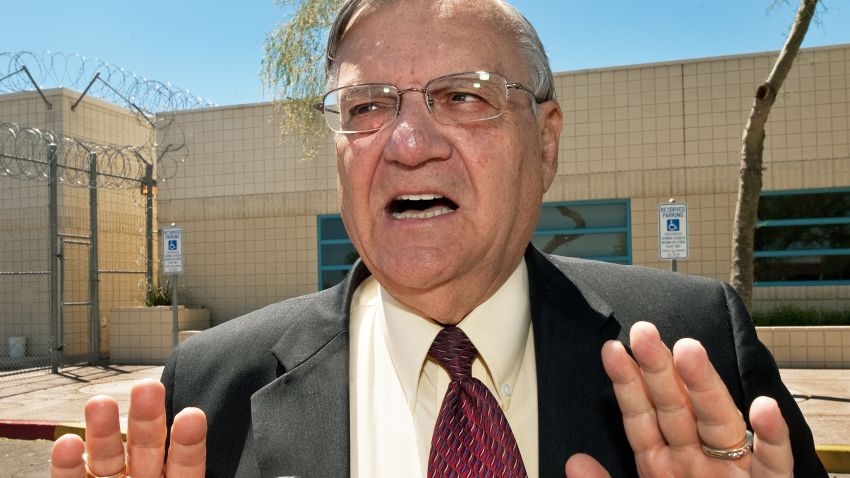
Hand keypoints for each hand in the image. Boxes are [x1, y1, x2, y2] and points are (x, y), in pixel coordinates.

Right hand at [50, 379, 206, 477]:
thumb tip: (214, 454)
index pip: (185, 464)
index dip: (188, 442)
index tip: (192, 416)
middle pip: (146, 448)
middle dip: (146, 417)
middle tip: (148, 386)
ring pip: (106, 458)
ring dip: (103, 430)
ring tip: (99, 402)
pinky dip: (67, 465)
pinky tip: (67, 443)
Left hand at [565, 321, 792, 477]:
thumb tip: (573, 461)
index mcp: (662, 462)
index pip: (641, 416)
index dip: (626, 384)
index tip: (611, 350)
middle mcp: (696, 457)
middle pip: (676, 407)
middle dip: (659, 370)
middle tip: (644, 332)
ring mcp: (732, 470)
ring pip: (719, 421)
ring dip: (705, 387)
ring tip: (690, 352)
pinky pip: (772, 462)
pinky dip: (770, 437)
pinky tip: (763, 409)